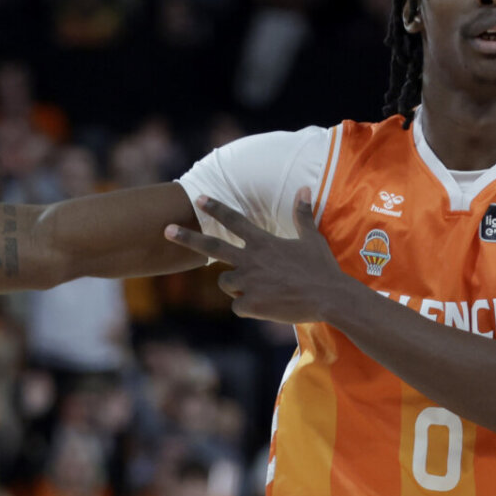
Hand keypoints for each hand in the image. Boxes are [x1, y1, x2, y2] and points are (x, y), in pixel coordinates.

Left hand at [165, 189, 349, 323]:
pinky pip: (238, 306)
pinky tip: (268, 306)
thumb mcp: (311, 238)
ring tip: (262, 288)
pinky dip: (248, 307)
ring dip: (235, 284)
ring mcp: (248, 282)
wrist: (329, 297)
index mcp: (263, 242)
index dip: (216, 208)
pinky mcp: (249, 304)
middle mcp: (251, 259)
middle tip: (166, 229)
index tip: (198, 198)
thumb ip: (302, 214)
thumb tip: (304, 188)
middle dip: (187, 237)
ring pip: (225, 282)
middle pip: (212, 246)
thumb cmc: (321, 268)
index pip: (234, 220)